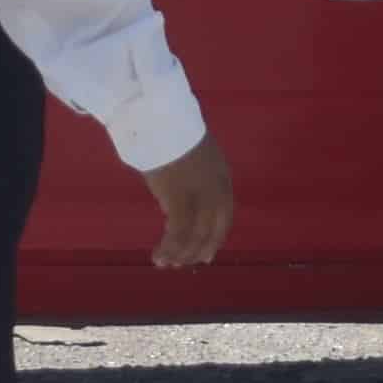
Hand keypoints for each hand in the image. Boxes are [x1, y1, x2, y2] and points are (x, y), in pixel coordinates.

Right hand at [138, 135, 235, 269]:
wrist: (161, 118)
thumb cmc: (170, 130)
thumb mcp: (193, 153)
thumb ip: (195, 174)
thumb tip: (182, 193)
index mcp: (222, 176)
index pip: (224, 215)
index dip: (215, 238)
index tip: (207, 255)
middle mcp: (216, 189)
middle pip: (212, 229)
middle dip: (198, 250)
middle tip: (182, 264)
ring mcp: (199, 194)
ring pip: (195, 234)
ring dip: (179, 253)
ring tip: (165, 263)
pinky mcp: (179, 197)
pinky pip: (178, 231)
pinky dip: (169, 247)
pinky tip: (158, 255)